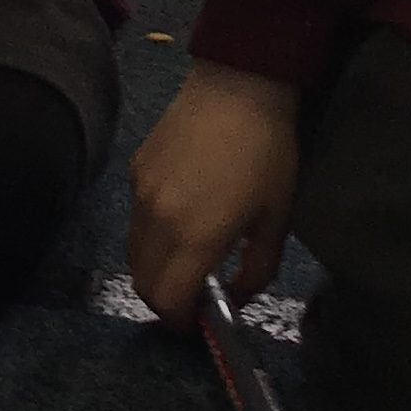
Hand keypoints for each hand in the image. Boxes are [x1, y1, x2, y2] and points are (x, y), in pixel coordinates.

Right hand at [128, 60, 301, 332]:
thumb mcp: (277, 218)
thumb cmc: (267, 153)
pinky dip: (152, 234)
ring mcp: (140, 194)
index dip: (180, 322)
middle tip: (191, 300)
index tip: (198, 324)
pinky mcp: (135, 171)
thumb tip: (236, 296)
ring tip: (185, 262)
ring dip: (155, 269)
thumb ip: (257, 269)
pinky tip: (182, 215)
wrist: (237, 86)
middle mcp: (158, 220)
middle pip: (141, 282)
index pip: (168, 299)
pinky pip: (135, 218)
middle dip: (163, 302)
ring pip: (133, 252)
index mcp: (195, 237)